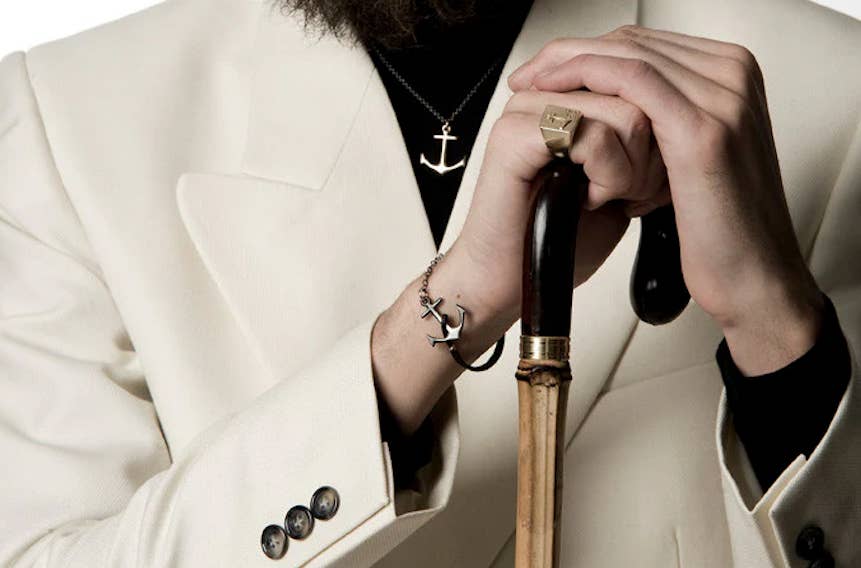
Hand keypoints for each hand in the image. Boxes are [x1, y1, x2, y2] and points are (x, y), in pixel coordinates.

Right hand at [451, 75, 670, 320]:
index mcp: (566, 96)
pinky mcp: (515, 135)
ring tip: (607, 199)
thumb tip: (685, 115)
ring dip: (633, 171)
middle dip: (653, 156)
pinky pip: (594, 136)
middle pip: (640, 93)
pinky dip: (607, 178)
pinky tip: (587, 200)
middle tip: (629, 196)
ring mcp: (526, 110)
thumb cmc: (558, 240)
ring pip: (626, 114)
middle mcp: (544, 95)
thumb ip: (642, 141)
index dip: (661, 134)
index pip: (641, 81)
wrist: (509, 281)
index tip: (642, 182)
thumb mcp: (617, 181)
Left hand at [508, 25, 824, 373]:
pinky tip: (553, 93)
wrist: (753, 276)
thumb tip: (612, 118)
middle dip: (568, 52)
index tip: (544, 71)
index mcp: (732, 76)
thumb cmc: (721, 230)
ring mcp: (723, 96)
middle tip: (527, 74)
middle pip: (633, 40)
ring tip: (529, 85)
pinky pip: (630, 80)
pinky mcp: (701, 127)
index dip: (587, 51)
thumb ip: (663, 126)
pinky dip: (584, 80)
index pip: (645, 42)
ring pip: (627, 53)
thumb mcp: (690, 161)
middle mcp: (733, 75)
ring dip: (567, 64)